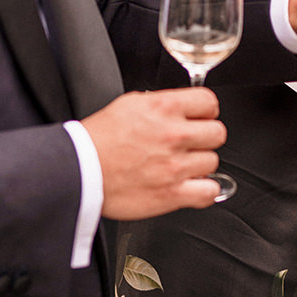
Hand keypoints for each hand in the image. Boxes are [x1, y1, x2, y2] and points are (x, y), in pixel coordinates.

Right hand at [82, 87, 226, 218]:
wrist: (79, 170)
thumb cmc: (98, 139)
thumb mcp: (130, 104)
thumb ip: (161, 105)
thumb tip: (180, 108)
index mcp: (163, 108)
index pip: (209, 103)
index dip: (206, 111)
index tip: (200, 118)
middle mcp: (173, 135)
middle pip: (217, 133)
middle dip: (205, 138)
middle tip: (191, 143)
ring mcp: (175, 166)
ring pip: (213, 162)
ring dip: (200, 165)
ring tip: (180, 166)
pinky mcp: (171, 194)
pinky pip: (208, 192)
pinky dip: (203, 191)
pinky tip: (191, 186)